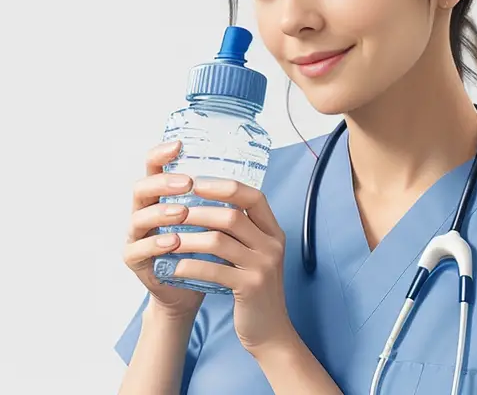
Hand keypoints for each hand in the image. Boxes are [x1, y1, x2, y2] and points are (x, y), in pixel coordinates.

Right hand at [123, 140, 203, 319]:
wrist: (190, 289)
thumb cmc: (203, 250)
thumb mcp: (210, 221)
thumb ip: (216, 199)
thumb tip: (244, 173)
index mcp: (161, 196)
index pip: (154, 168)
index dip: (161, 154)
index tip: (178, 145)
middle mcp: (144, 211)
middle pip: (142, 188)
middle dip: (164, 183)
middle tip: (187, 183)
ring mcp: (136, 235)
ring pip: (140, 217)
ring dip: (162, 212)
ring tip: (183, 212)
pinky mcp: (135, 259)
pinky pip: (140, 249)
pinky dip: (157, 244)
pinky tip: (175, 241)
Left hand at [165, 177, 292, 355]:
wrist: (269, 329)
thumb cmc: (254, 287)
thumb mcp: (257, 253)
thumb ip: (243, 231)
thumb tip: (208, 203)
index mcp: (274, 231)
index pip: (254, 197)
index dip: (225, 187)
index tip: (197, 183)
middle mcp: (272, 245)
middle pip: (232, 216)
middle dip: (198, 212)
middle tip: (174, 212)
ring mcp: (263, 266)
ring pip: (219, 241)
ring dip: (188, 238)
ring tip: (168, 239)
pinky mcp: (250, 287)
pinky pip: (212, 270)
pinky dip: (189, 266)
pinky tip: (173, 267)